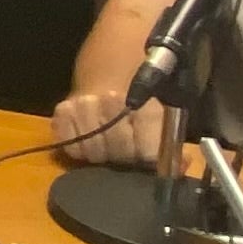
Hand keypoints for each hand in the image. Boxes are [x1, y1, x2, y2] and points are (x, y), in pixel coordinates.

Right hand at [52, 89, 169, 167]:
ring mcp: (84, 105)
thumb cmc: (138, 107)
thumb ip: (173, 146)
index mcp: (145, 105)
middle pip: (118, 153)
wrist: (109, 78)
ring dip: (101, 154)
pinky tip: (88, 138)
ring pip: (92, 152)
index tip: (146, 160)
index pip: (147, 150)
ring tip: (107, 144)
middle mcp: (112, 101)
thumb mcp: (162, 121)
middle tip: (126, 152)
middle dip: (124, 158)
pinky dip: (79, 149)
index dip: (147, 161)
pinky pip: (70, 148)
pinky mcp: (62, 111)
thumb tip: (180, 166)